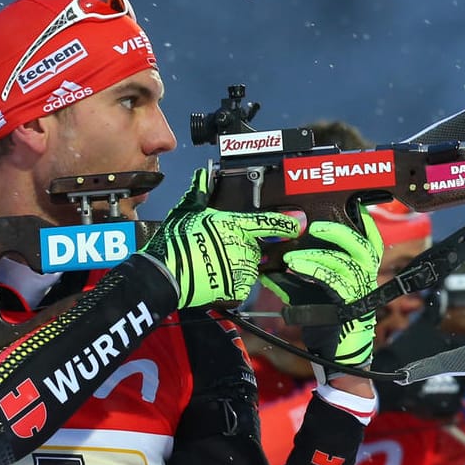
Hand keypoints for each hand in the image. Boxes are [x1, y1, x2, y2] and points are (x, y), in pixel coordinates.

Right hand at [141, 169, 301, 309]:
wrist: (167, 273)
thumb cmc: (176, 240)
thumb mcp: (187, 211)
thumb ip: (200, 193)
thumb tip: (203, 175)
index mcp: (235, 225)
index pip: (267, 222)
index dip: (284, 223)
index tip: (297, 225)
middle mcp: (243, 246)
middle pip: (254, 247)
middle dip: (242, 248)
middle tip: (218, 250)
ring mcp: (242, 268)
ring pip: (249, 267)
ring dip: (238, 266)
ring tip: (215, 265)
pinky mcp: (237, 288)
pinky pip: (243, 286)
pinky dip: (234, 284)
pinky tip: (217, 279)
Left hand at [265, 210, 384, 365]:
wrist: (336, 357)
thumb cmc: (328, 325)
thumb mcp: (309, 297)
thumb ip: (292, 281)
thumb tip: (267, 269)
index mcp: (361, 273)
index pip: (371, 241)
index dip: (365, 222)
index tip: (350, 206)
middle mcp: (367, 279)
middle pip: (364, 245)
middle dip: (337, 231)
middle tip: (312, 227)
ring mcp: (362, 292)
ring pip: (344, 263)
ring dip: (315, 256)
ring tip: (289, 258)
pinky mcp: (352, 306)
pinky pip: (335, 281)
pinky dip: (314, 271)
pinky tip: (295, 268)